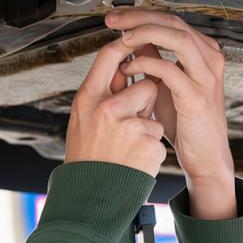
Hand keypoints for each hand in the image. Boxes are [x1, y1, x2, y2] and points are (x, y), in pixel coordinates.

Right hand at [65, 31, 166, 176]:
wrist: (91, 197)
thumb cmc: (88, 157)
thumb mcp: (84, 119)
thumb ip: (103, 93)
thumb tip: (123, 66)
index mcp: (88, 98)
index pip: (110, 56)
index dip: (128, 45)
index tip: (137, 45)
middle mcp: (108, 109)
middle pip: (145, 86)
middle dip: (146, 101)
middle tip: (128, 124)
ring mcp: (129, 127)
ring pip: (155, 114)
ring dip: (148, 128)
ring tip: (128, 147)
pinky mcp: (148, 145)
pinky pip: (158, 138)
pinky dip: (150, 150)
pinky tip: (134, 161)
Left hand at [104, 9, 235, 217]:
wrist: (204, 157)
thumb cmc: (186, 124)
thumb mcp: (165, 85)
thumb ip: (154, 60)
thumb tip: (133, 39)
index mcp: (203, 53)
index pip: (171, 20)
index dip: (141, 14)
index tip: (115, 17)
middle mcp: (210, 59)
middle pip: (174, 22)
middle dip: (139, 18)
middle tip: (112, 20)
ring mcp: (206, 77)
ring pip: (177, 38)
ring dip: (144, 33)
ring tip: (122, 39)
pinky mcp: (197, 97)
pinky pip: (170, 70)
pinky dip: (146, 64)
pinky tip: (130, 68)